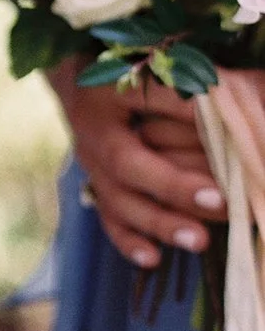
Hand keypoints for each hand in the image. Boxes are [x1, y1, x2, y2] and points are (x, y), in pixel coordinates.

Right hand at [54, 61, 229, 268]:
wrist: (84, 94)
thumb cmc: (139, 80)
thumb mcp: (166, 73)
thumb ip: (209, 91)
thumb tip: (254, 110)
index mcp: (114, 94)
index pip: (155, 103)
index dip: (191, 116)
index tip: (230, 125)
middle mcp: (97, 135)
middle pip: (129, 165)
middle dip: (174, 186)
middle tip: (219, 200)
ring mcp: (93, 168)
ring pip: (120, 201)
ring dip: (160, 222)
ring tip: (200, 240)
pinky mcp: (98, 192)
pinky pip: (109, 220)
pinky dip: (129, 241)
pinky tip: (154, 258)